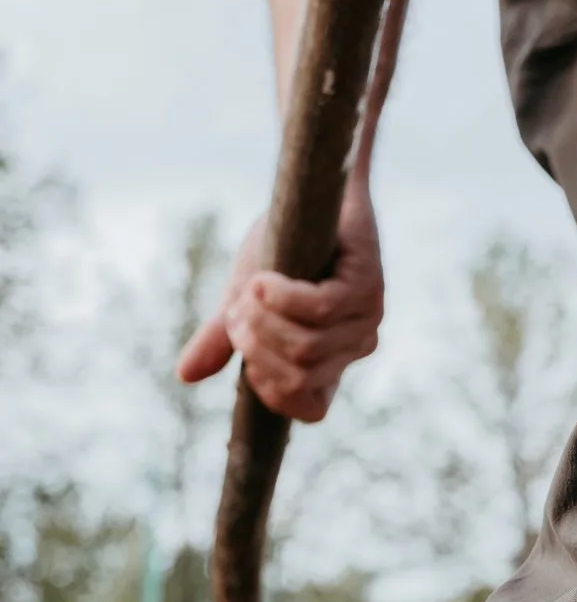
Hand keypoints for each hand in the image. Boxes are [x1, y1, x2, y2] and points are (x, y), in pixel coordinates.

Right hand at [177, 183, 383, 421]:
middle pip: (298, 376)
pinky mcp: (367, 288)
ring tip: (251, 289)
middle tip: (238, 309)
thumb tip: (185, 375)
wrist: (307, 191)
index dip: (269, 388)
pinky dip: (282, 298)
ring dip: (264, 320)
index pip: (309, 411)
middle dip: (255, 346)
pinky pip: (320, 311)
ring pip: (307, 348)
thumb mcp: (244, 301)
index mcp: (330, 364)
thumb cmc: (280, 248)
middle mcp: (354, 349)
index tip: (244, 347)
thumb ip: (224, 339)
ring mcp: (365, 320)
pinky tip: (264, 280)